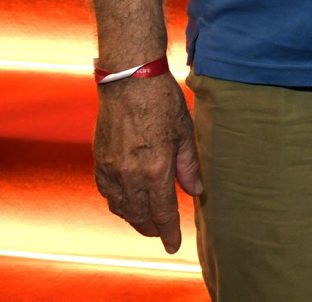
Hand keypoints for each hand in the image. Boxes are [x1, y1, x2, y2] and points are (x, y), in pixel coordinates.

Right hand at [93, 74, 202, 253]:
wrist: (128, 80)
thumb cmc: (161, 100)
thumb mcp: (184, 131)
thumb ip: (188, 165)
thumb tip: (196, 190)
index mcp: (156, 170)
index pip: (162, 213)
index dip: (169, 232)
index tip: (174, 245)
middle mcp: (131, 176)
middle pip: (140, 216)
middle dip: (152, 228)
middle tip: (163, 232)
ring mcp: (112, 170)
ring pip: (122, 208)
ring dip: (135, 218)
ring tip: (147, 220)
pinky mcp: (100, 161)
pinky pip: (108, 194)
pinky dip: (118, 203)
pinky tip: (127, 201)